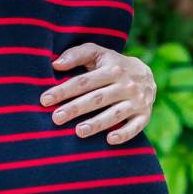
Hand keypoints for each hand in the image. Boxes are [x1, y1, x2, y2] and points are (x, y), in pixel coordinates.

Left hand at [41, 44, 156, 143]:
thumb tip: (56, 64)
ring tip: (78, 131)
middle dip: (76, 108)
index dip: (64, 90)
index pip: (84, 81)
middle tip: (56, 118)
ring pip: (115, 114)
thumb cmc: (112, 65)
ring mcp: (137, 101)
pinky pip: (135, 127)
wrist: (148, 75)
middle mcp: (126, 85)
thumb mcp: (98, 54)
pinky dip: (124, 134)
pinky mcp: (144, 115)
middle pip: (97, 98)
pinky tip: (109, 139)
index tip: (45, 100)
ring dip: (97, 123)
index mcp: (112, 69)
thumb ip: (77, 55)